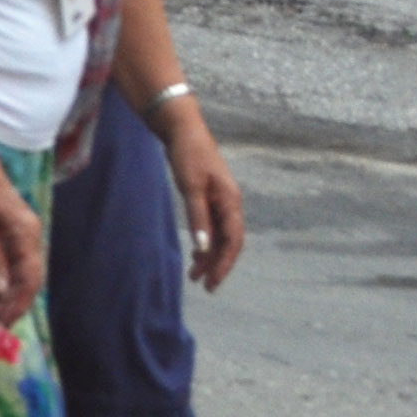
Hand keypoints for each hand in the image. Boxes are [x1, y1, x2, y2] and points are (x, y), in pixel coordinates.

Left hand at [0, 142, 45, 327]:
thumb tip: (1, 290)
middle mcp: (26, 236)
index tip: (2, 322)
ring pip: (11, 272)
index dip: (17, 303)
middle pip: (22, 279)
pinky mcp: (1, 230)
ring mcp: (15, 233)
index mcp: (25, 235)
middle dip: (6, 303)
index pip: (29, 279)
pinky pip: (2, 261)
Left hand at [157, 103, 245, 289]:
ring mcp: (220, 201)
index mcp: (231, 202)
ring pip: (219, 236)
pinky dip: (204, 241)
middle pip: (228, 242)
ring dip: (209, 255)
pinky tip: (195, 253)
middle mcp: (230, 204)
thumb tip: (203, 247)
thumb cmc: (188, 155)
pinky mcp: (209, 198)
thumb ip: (198, 217)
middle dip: (217, 265)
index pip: (233, 241)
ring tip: (194, 275)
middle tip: (204, 286)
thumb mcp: (191, 187)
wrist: (182, 130)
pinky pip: (212, 227)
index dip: (225, 263)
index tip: (212, 282)